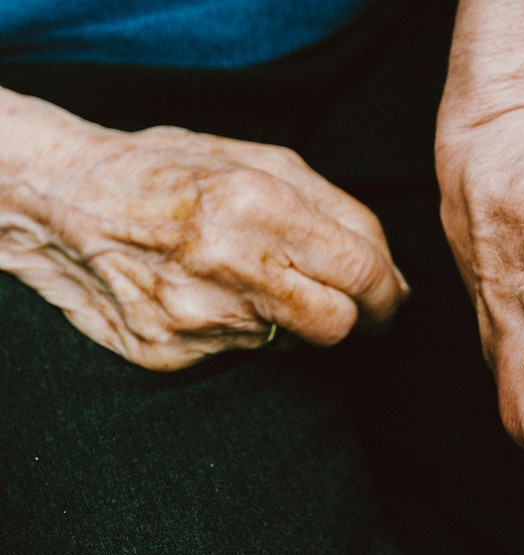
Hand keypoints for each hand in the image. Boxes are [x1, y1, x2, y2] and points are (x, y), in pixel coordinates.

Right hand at [1, 99, 407, 370]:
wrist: (60, 201)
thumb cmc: (169, 170)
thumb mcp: (260, 160)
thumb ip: (336, 210)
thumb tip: (389, 269)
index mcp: (260, 204)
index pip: (361, 272)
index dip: (389, 293)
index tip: (392, 298)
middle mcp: (231, 267)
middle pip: (337, 324)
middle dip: (358, 319)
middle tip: (355, 306)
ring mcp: (197, 318)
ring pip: (290, 342)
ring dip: (293, 317)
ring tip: (256, 279)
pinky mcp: (170, 353)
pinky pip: (239, 353)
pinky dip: (243, 328)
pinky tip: (213, 295)